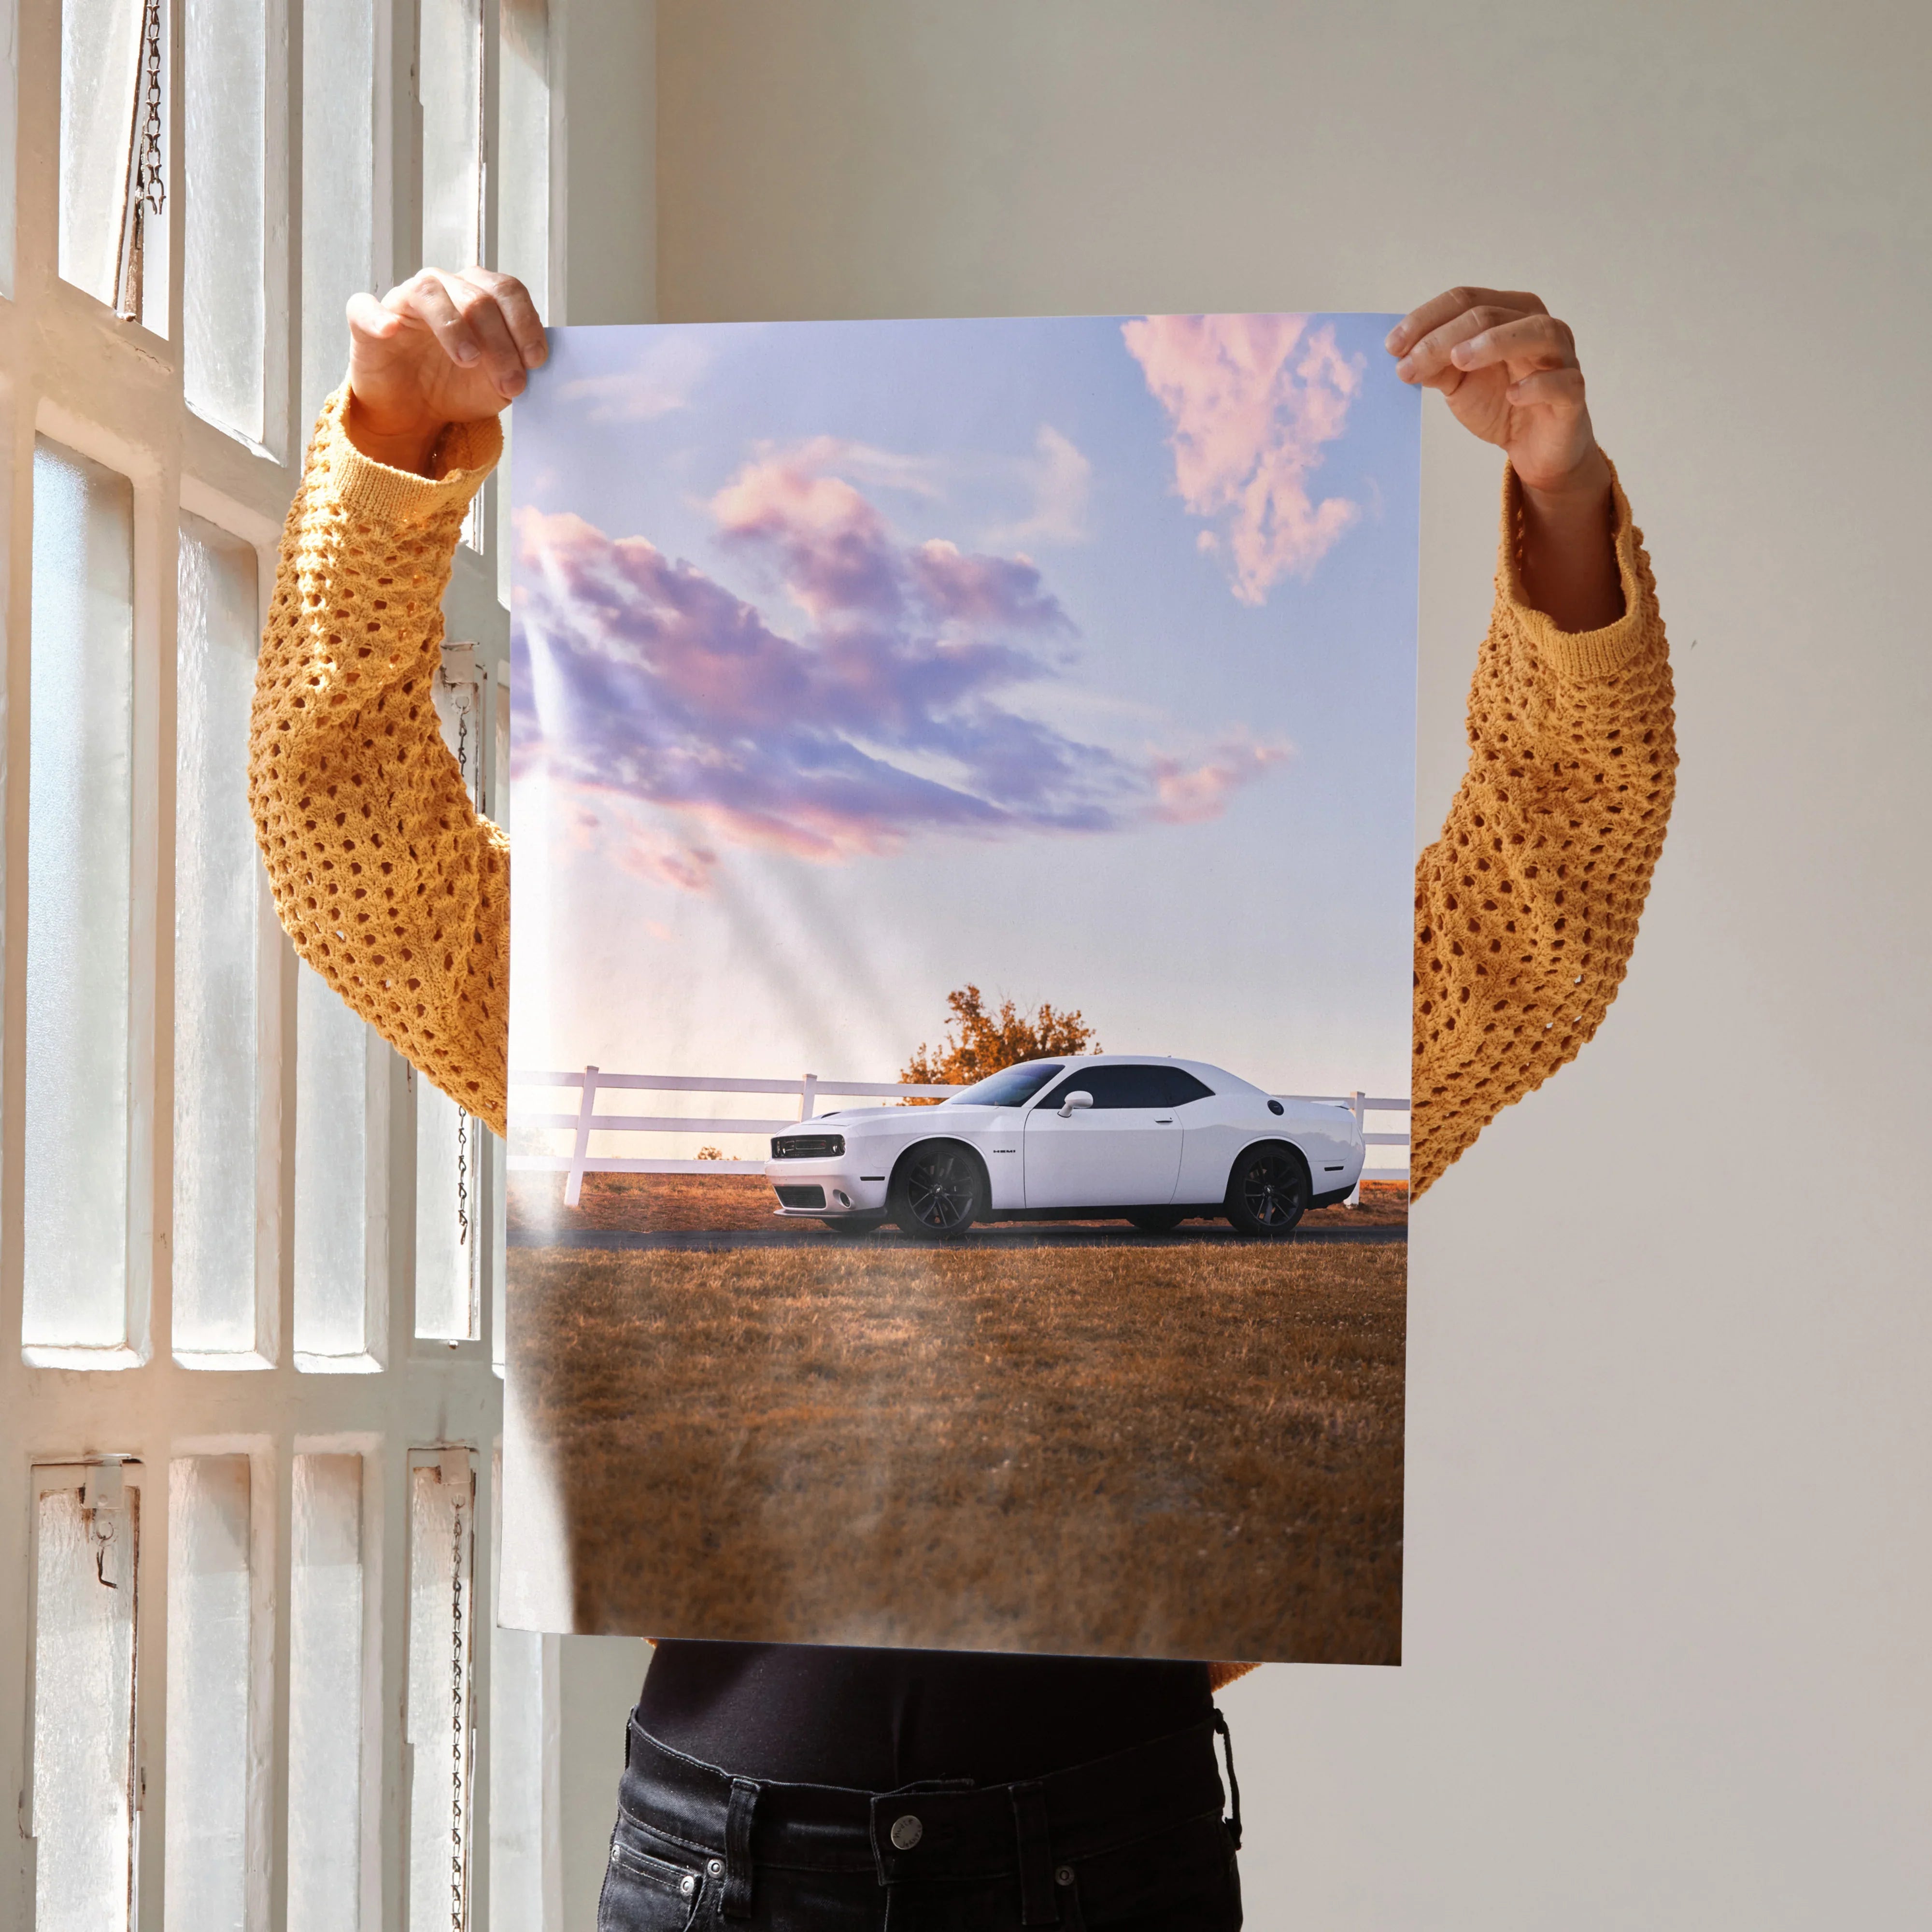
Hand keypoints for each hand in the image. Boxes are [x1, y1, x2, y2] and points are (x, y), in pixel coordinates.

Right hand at [344, 267, 546, 474]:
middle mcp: (444, 289)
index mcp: (479, 295)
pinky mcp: (367, 321)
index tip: (536, 361)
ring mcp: (404, 301)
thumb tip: (539, 363)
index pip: (507, 291)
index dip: (525, 323)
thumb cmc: (458, 387)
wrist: (416, 413)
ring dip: (454, 327)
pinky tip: (390, 331)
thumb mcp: (499, 383)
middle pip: (477, 297)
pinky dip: (378, 317)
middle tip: (511, 383)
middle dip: (500, 342)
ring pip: (430, 293)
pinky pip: (365, 307)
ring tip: (469, 360)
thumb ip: (519, 367)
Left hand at [1388, 287, 1621, 628]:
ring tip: (1458, 360)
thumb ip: (1436, 365)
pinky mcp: (1573, 393)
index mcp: (1508, 313)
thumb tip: (1403, 355)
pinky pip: (1562, 382)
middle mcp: (1538, 325)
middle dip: (1443, 338)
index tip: (1391, 346)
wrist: (1534, 447)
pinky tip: (1512, 394)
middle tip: (1408, 363)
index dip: (1426, 319)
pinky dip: (1537, 384)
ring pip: (1535, 332)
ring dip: (1494, 343)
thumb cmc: (1499, 403)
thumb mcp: (1458, 382)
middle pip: (1490, 314)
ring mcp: (1561, 357)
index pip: (1465, 300)